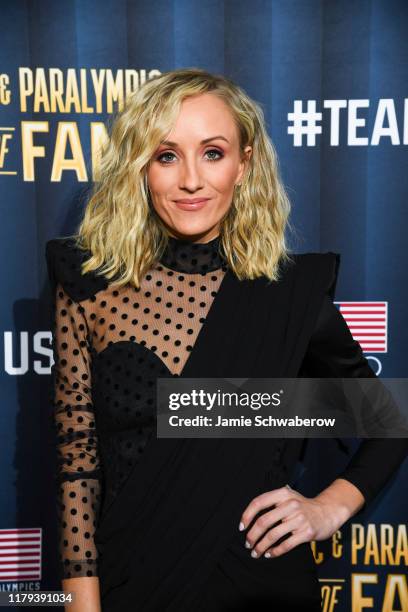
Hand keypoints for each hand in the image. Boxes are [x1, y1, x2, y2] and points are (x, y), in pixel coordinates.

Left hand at [238, 483, 353, 558]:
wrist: (328, 511)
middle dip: (252, 535)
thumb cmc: (303, 506)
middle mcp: (291, 504)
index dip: (247, 515)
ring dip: (261, 546)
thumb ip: (272, 503)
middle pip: (264, 521)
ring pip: (273, 535)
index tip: (241, 527)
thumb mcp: (288, 497)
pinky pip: (286, 544)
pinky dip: (275, 551)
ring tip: (255, 552)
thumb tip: (249, 517)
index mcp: (283, 494)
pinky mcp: (307, 532)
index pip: (259, 502)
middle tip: (247, 544)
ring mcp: (300, 519)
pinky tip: (269, 554)